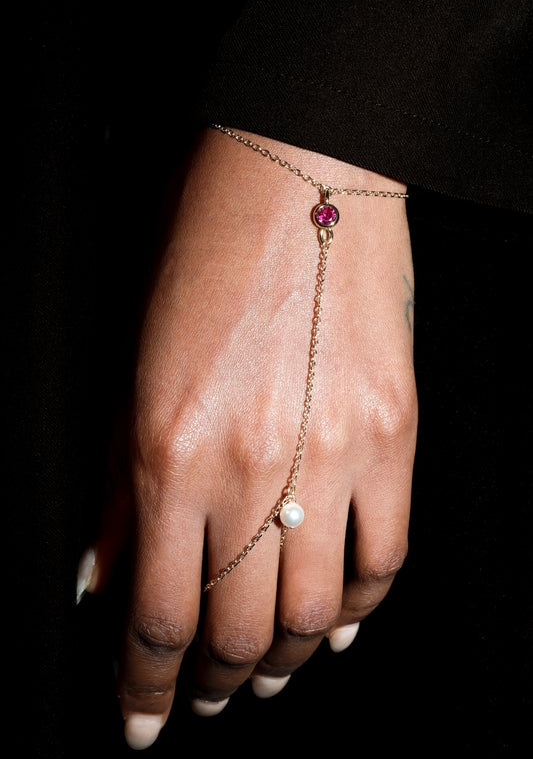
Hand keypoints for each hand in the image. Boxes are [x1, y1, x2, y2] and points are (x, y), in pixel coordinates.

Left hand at [80, 128, 416, 748]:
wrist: (296, 182)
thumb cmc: (202, 260)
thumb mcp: (136, 370)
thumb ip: (121, 488)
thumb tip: (103, 577)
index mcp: (169, 450)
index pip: (156, 612)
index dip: (145, 686)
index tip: (142, 722)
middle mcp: (253, 467)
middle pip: (234, 628)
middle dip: (210, 681)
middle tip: (205, 695)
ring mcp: (334, 455)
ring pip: (313, 613)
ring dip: (282, 659)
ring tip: (263, 671)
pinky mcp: (394, 435)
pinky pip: (386, 558)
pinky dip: (358, 608)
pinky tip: (335, 622)